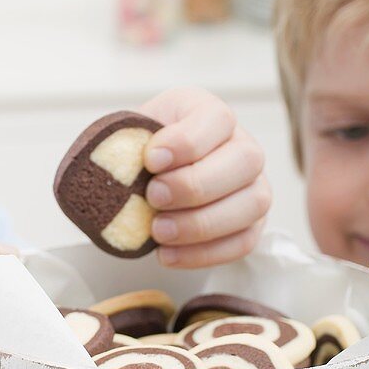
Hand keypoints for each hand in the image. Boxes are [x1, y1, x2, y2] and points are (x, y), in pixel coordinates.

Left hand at [138, 87, 270, 268]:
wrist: (148, 182)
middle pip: (246, 160)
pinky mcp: (252, 223)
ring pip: (253, 203)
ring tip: (159, 231)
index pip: (217, 119)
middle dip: (195, 184)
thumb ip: (125, 146)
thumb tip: (114, 168)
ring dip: (202, 223)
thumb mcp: (130, 137)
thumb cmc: (141, 155)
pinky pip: (243, 242)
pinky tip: (168, 254)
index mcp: (210, 114)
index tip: (151, 160)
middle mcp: (243, 146)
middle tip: (154, 197)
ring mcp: (255, 186)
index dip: (186, 142)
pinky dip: (205, 253)